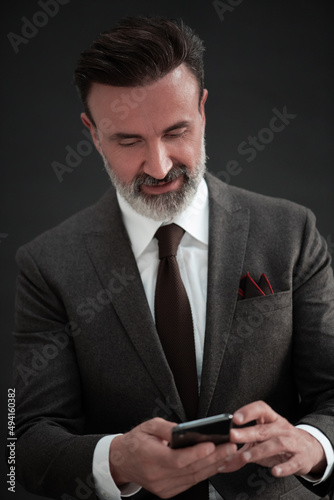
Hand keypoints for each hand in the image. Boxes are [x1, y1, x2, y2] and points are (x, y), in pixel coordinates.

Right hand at [109, 417, 236, 497]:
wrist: (122, 461)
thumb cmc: (136, 441)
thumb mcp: (148, 426)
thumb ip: (166, 428)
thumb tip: (184, 429)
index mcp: (150, 457)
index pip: (177, 459)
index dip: (196, 454)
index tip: (211, 445)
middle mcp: (157, 476)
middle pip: (190, 469)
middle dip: (213, 457)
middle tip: (230, 445)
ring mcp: (163, 487)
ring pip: (193, 478)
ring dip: (213, 466)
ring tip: (228, 453)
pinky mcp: (167, 491)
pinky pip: (190, 483)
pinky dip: (204, 473)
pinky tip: (216, 464)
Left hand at [218, 400, 326, 478]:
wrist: (309, 449)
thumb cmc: (280, 442)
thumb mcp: (261, 442)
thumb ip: (241, 452)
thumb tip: (221, 462)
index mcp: (271, 419)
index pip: (260, 409)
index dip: (248, 411)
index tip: (235, 418)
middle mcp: (281, 428)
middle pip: (263, 429)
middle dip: (247, 432)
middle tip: (232, 436)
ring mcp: (292, 442)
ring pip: (276, 444)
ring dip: (260, 450)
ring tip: (246, 457)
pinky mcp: (300, 459)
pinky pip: (292, 463)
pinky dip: (284, 468)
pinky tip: (274, 471)